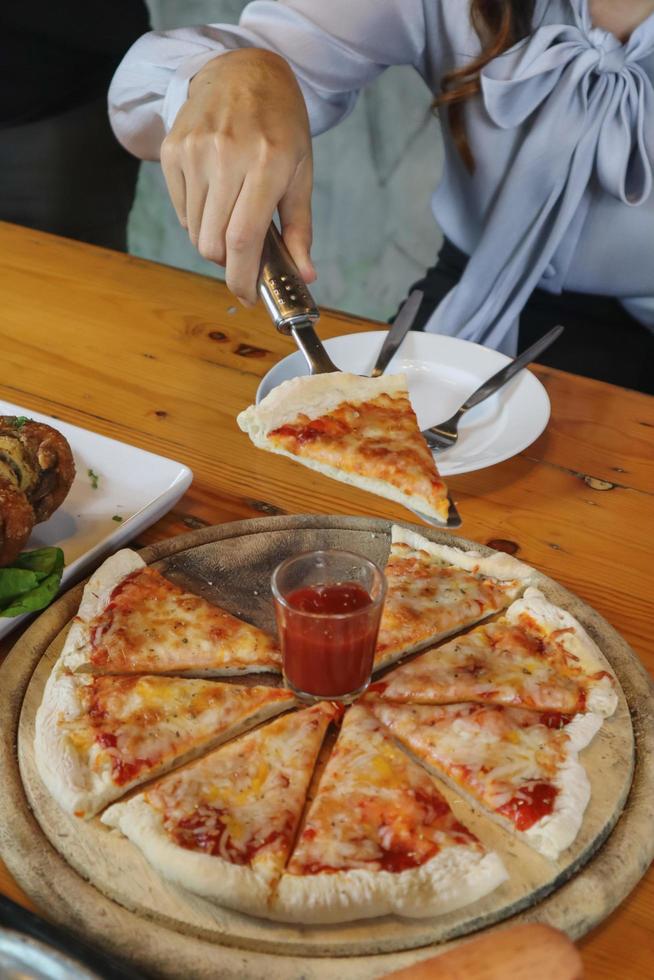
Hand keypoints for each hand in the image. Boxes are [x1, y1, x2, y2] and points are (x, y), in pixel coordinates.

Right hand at [160, 48, 314, 305]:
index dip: (242, 278)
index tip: (247, 296)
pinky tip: (215, 196)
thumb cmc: (280, 125)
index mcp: (266, 164)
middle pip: (213, 243)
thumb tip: (304, 275)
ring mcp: (194, 151)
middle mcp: (226, 156)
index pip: (243, 240)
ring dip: (213, 240)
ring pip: (195, 232)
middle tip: (244, 254)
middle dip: (228, 262)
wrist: (243, 72)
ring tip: (232, 215)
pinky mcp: (172, 150)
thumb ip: (299, 228)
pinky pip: (181, 211)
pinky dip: (197, 219)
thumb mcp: (301, 173)